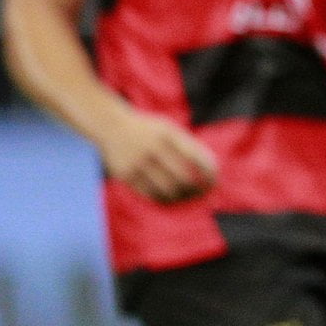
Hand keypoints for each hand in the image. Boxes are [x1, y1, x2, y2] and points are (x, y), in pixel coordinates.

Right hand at [99, 109, 216, 203]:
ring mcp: (138, 163)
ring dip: (181, 196)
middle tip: (202, 193)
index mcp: (168, 134)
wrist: (110, 126)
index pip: (196, 157)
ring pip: (166, 189)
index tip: (214, 180)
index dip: (208, 171)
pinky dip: (163, 198)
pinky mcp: (126, 175)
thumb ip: (188, 144)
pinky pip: (149, 194)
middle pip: (182, 177)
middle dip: (196, 188)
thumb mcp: (169, 128)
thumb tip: (210, 168)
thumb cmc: (148, 129)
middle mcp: (153, 148)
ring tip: (188, 197)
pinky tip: (171, 198)